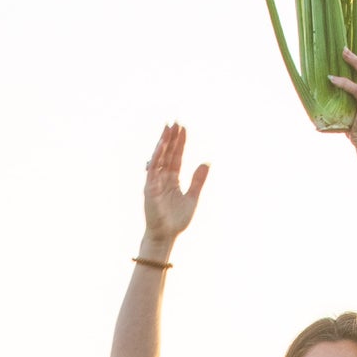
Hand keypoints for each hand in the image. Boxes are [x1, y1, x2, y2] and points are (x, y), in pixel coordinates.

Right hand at [142, 123, 208, 243]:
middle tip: (176, 122)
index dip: (180, 143)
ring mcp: (155, 181)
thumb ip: (198, 180)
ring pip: (159, 157)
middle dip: (171, 138)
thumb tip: (206, 162)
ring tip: (169, 127)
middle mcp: (163, 178)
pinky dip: (157, 156)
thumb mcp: (193, 197)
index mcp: (173, 180)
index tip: (184, 129)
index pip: (176, 157)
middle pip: (168, 153)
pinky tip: (162, 144)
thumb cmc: (176, 220)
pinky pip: (153, 168)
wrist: (166, 235)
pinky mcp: (149, 187)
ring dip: (163, 142)